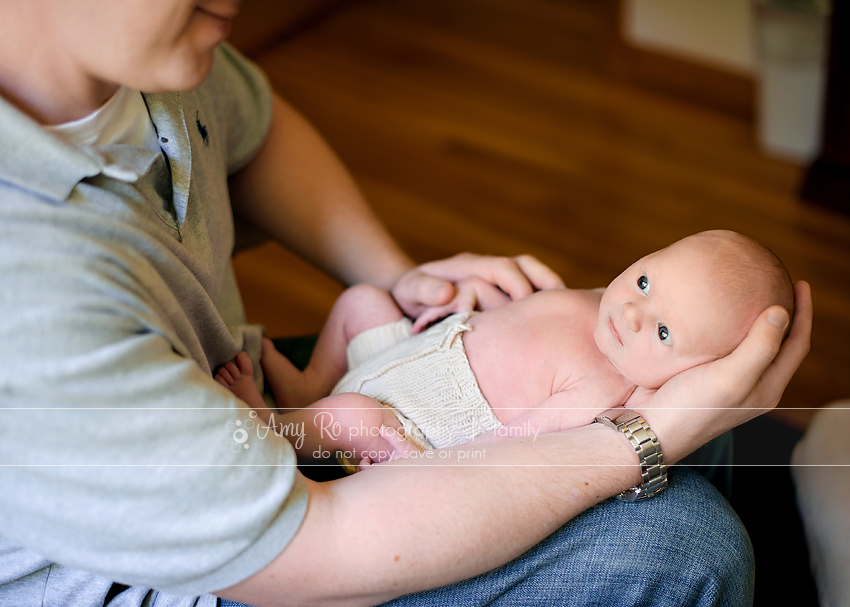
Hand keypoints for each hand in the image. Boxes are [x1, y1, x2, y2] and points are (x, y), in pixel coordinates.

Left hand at [391, 253, 564, 319]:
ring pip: (532, 274)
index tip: (526, 302)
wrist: (411, 295)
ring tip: (568, 308)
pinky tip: (557, 318)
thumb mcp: (411, 290)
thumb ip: (425, 289)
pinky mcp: (502, 292)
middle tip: (559, 307)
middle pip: (524, 267)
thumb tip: (446, 293)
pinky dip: (545, 297)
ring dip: (550, 288)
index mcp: (468, 265)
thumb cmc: (411, 294)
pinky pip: (530, 288)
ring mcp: (496, 278)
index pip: (501, 268)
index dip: (516, 284)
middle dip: (544, 284)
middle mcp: (487, 268)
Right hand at [635, 281, 811, 463]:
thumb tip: (781, 312)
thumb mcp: (730, 379)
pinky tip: (707, 312)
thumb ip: (759, 348)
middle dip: (779, 313)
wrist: (647, 428)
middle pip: (774, 342)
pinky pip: (717, 345)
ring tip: (742, 291)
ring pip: (744, 342)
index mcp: (765, 387)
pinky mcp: (698, 375)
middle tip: (770, 282)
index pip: (796, 344)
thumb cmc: (690, 408)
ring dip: (747, 317)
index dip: (803, 314)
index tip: (798, 283)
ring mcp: (722, 379)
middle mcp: (748, 384)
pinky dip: (719, 326)